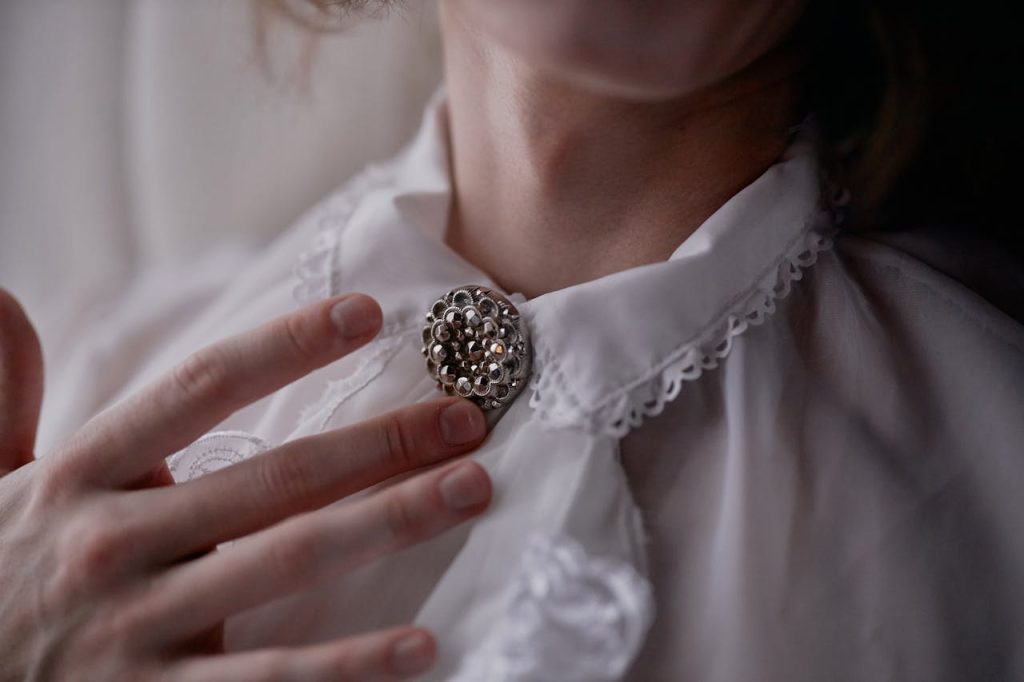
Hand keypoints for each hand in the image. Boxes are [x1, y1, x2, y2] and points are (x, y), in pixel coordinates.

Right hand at [0, 289, 491, 680]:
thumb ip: (5, 392)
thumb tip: (9, 300)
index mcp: (82, 474)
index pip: (200, 389)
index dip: (286, 344)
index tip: (368, 314)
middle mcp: (115, 542)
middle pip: (275, 476)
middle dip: (381, 442)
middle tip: (467, 418)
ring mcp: (137, 628)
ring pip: (290, 563)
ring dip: (392, 523)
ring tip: (471, 490)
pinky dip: (349, 665)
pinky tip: (421, 645)